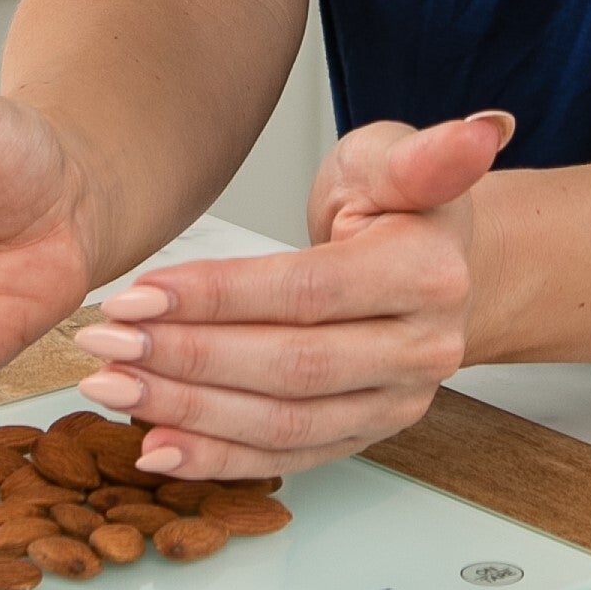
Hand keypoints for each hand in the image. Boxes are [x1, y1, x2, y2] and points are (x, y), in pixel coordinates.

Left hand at [69, 112, 512, 478]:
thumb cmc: (396, 209)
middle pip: (290, 368)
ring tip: (113, 392)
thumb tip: (484, 129)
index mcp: (428, 275)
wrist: (433, 269)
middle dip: (188, 360)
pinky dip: (217, 460)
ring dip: (190, 414)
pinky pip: (284, 459)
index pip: (307, 293)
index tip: (138, 295)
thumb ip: (422, 154)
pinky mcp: (363, 437)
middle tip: (106, 347)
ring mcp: (394, 405)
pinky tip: (157, 447)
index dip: (217, 297)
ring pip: (282, 424)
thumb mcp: (392, 160)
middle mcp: (420, 351)